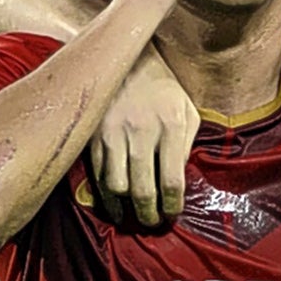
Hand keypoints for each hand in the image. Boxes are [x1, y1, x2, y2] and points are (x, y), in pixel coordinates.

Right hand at [88, 51, 199, 224]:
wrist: (126, 55)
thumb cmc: (163, 87)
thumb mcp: (187, 109)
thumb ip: (186, 144)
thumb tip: (177, 182)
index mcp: (171, 125)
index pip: (173, 180)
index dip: (173, 206)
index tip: (172, 215)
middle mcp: (142, 131)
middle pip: (144, 190)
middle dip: (148, 215)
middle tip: (151, 224)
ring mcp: (114, 133)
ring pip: (116, 187)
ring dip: (123, 210)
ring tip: (130, 218)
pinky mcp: (93, 134)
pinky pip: (97, 174)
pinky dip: (104, 196)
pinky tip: (112, 204)